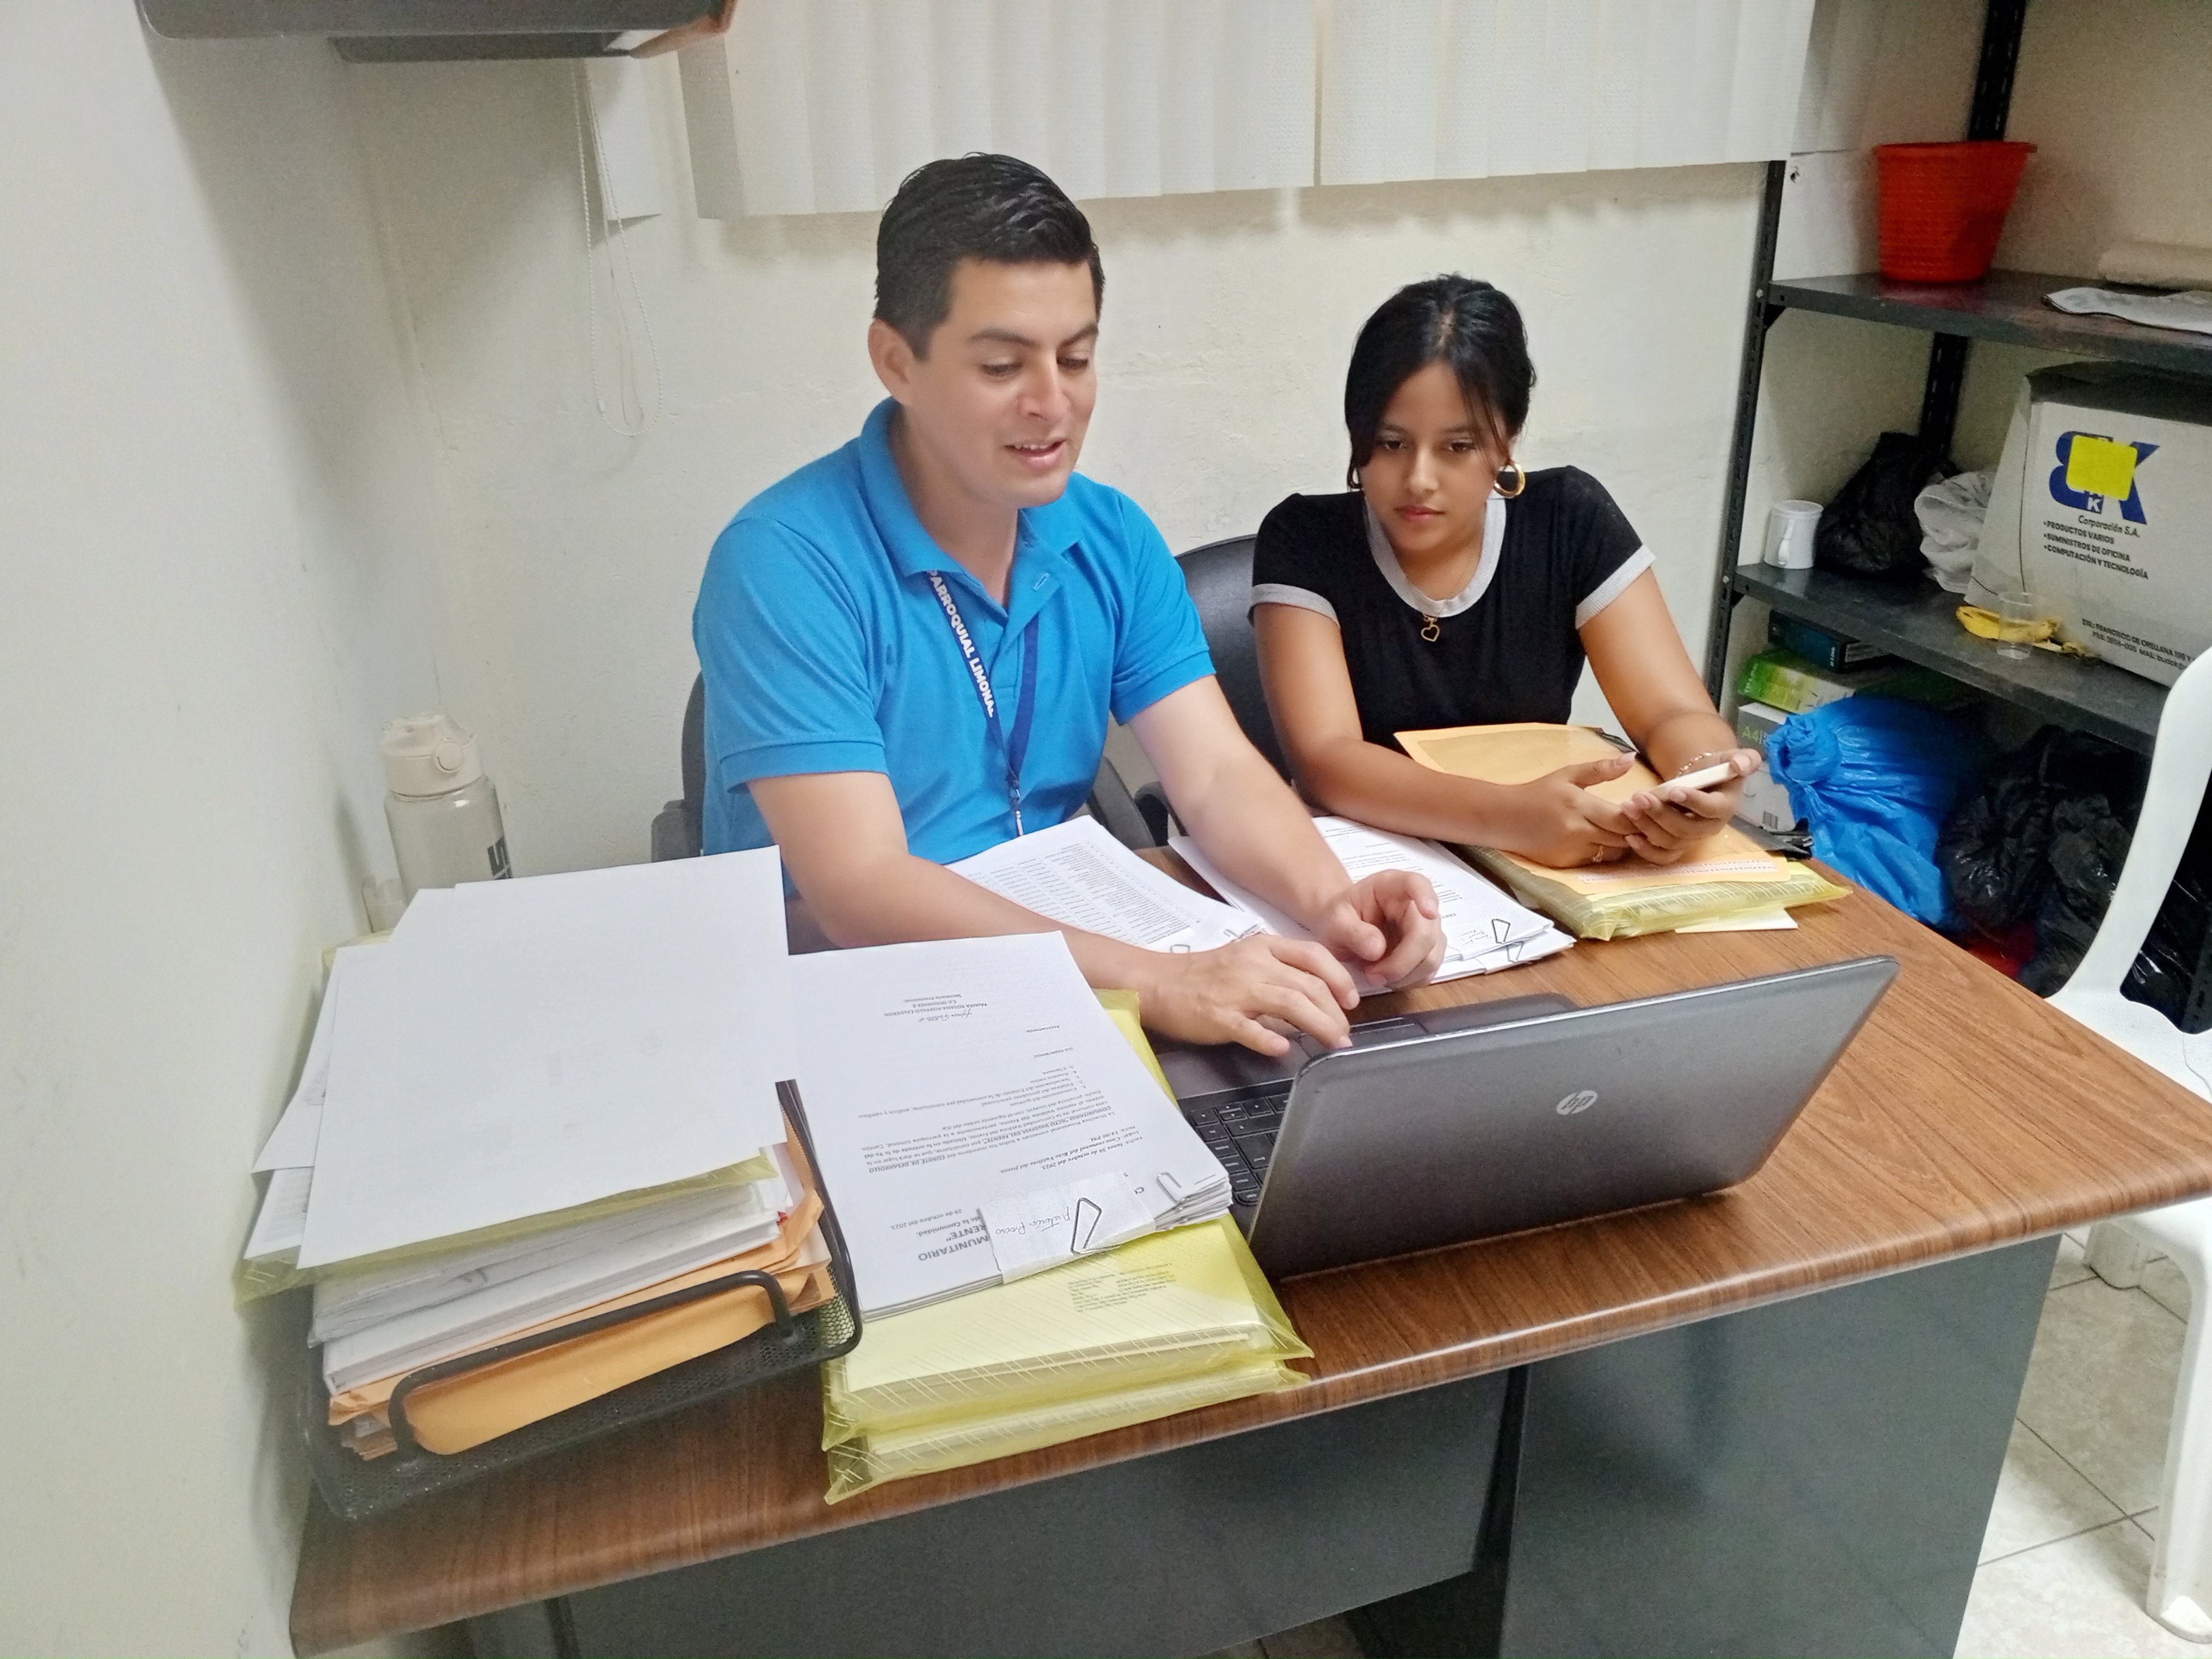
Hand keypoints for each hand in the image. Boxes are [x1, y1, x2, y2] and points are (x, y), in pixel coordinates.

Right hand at [1134, 936, 1360, 1056]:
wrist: (1156, 983)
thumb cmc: (1202, 975)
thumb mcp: (1245, 959)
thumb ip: (1280, 971)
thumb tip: (1317, 995)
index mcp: (1263, 947)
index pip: (1314, 955)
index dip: (1340, 978)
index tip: (1352, 1000)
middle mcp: (1253, 964)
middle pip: (1309, 985)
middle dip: (1336, 1012)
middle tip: (1346, 1033)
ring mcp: (1236, 990)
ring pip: (1291, 1004)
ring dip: (1320, 1026)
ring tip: (1334, 1042)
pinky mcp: (1219, 1016)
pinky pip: (1251, 1029)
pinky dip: (1271, 1040)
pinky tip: (1284, 1050)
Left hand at [1309, 870, 1445, 992]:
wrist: (1343, 930)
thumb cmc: (1340, 919)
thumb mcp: (1335, 922)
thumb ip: (1353, 932)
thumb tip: (1377, 949)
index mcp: (1392, 886)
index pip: (1418, 884)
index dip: (1427, 897)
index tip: (1429, 912)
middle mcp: (1415, 905)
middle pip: (1427, 933)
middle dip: (1402, 962)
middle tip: (1373, 976)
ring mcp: (1427, 928)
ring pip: (1431, 957)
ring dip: (1404, 975)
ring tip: (1375, 976)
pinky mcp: (1429, 951)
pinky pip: (1428, 972)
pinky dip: (1408, 981)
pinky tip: (1388, 978)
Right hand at [1496, 756, 1636, 867]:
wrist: (1503, 818)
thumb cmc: (1537, 793)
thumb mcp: (1567, 775)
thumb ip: (1600, 769)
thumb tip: (1632, 758)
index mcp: (1579, 805)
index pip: (1622, 818)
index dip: (1638, 816)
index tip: (1642, 808)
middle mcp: (1577, 831)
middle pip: (1622, 838)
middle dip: (1635, 831)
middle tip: (1641, 821)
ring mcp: (1571, 851)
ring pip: (1613, 853)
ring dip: (1622, 843)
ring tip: (1623, 830)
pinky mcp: (1566, 864)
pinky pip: (1597, 861)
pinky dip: (1604, 852)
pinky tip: (1602, 840)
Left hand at [1617, 748, 1761, 864]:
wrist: (1703, 780)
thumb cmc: (1717, 769)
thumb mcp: (1733, 758)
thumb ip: (1744, 759)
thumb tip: (1740, 764)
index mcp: (1724, 807)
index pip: (1710, 808)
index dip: (1693, 801)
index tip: (1673, 791)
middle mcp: (1709, 828)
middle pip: (1685, 828)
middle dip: (1660, 814)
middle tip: (1639, 797)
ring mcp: (1691, 839)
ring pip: (1670, 841)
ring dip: (1647, 826)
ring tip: (1628, 808)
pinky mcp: (1676, 846)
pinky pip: (1662, 856)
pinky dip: (1646, 851)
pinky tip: (1630, 837)